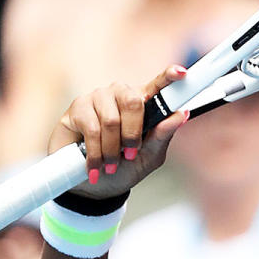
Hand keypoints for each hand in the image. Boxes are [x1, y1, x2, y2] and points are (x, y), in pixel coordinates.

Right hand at [47, 65, 190, 198]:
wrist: (98, 186)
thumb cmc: (126, 167)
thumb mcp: (150, 156)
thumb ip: (163, 135)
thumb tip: (181, 115)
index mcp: (144, 103)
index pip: (158, 85)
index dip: (169, 76)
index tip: (181, 72)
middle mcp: (121, 95)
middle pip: (133, 101)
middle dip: (133, 135)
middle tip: (130, 154)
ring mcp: (98, 98)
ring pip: (111, 120)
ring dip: (113, 149)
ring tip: (111, 164)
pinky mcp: (78, 107)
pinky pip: (92, 128)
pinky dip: (97, 152)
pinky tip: (96, 165)